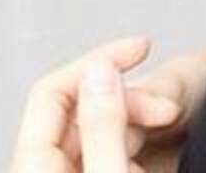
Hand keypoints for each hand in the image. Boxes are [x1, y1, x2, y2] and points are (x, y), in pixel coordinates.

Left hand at [8, 33, 205, 172]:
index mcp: (35, 170)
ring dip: (133, 122)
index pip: (51, 92)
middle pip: (75, 110)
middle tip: (170, 108)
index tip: (143, 46)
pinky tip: (154, 161)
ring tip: (168, 133)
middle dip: (125, 96)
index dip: (98, 60)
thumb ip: (103, 126)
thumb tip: (100, 71)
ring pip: (93, 133)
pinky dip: (132, 145)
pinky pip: (106, 154)